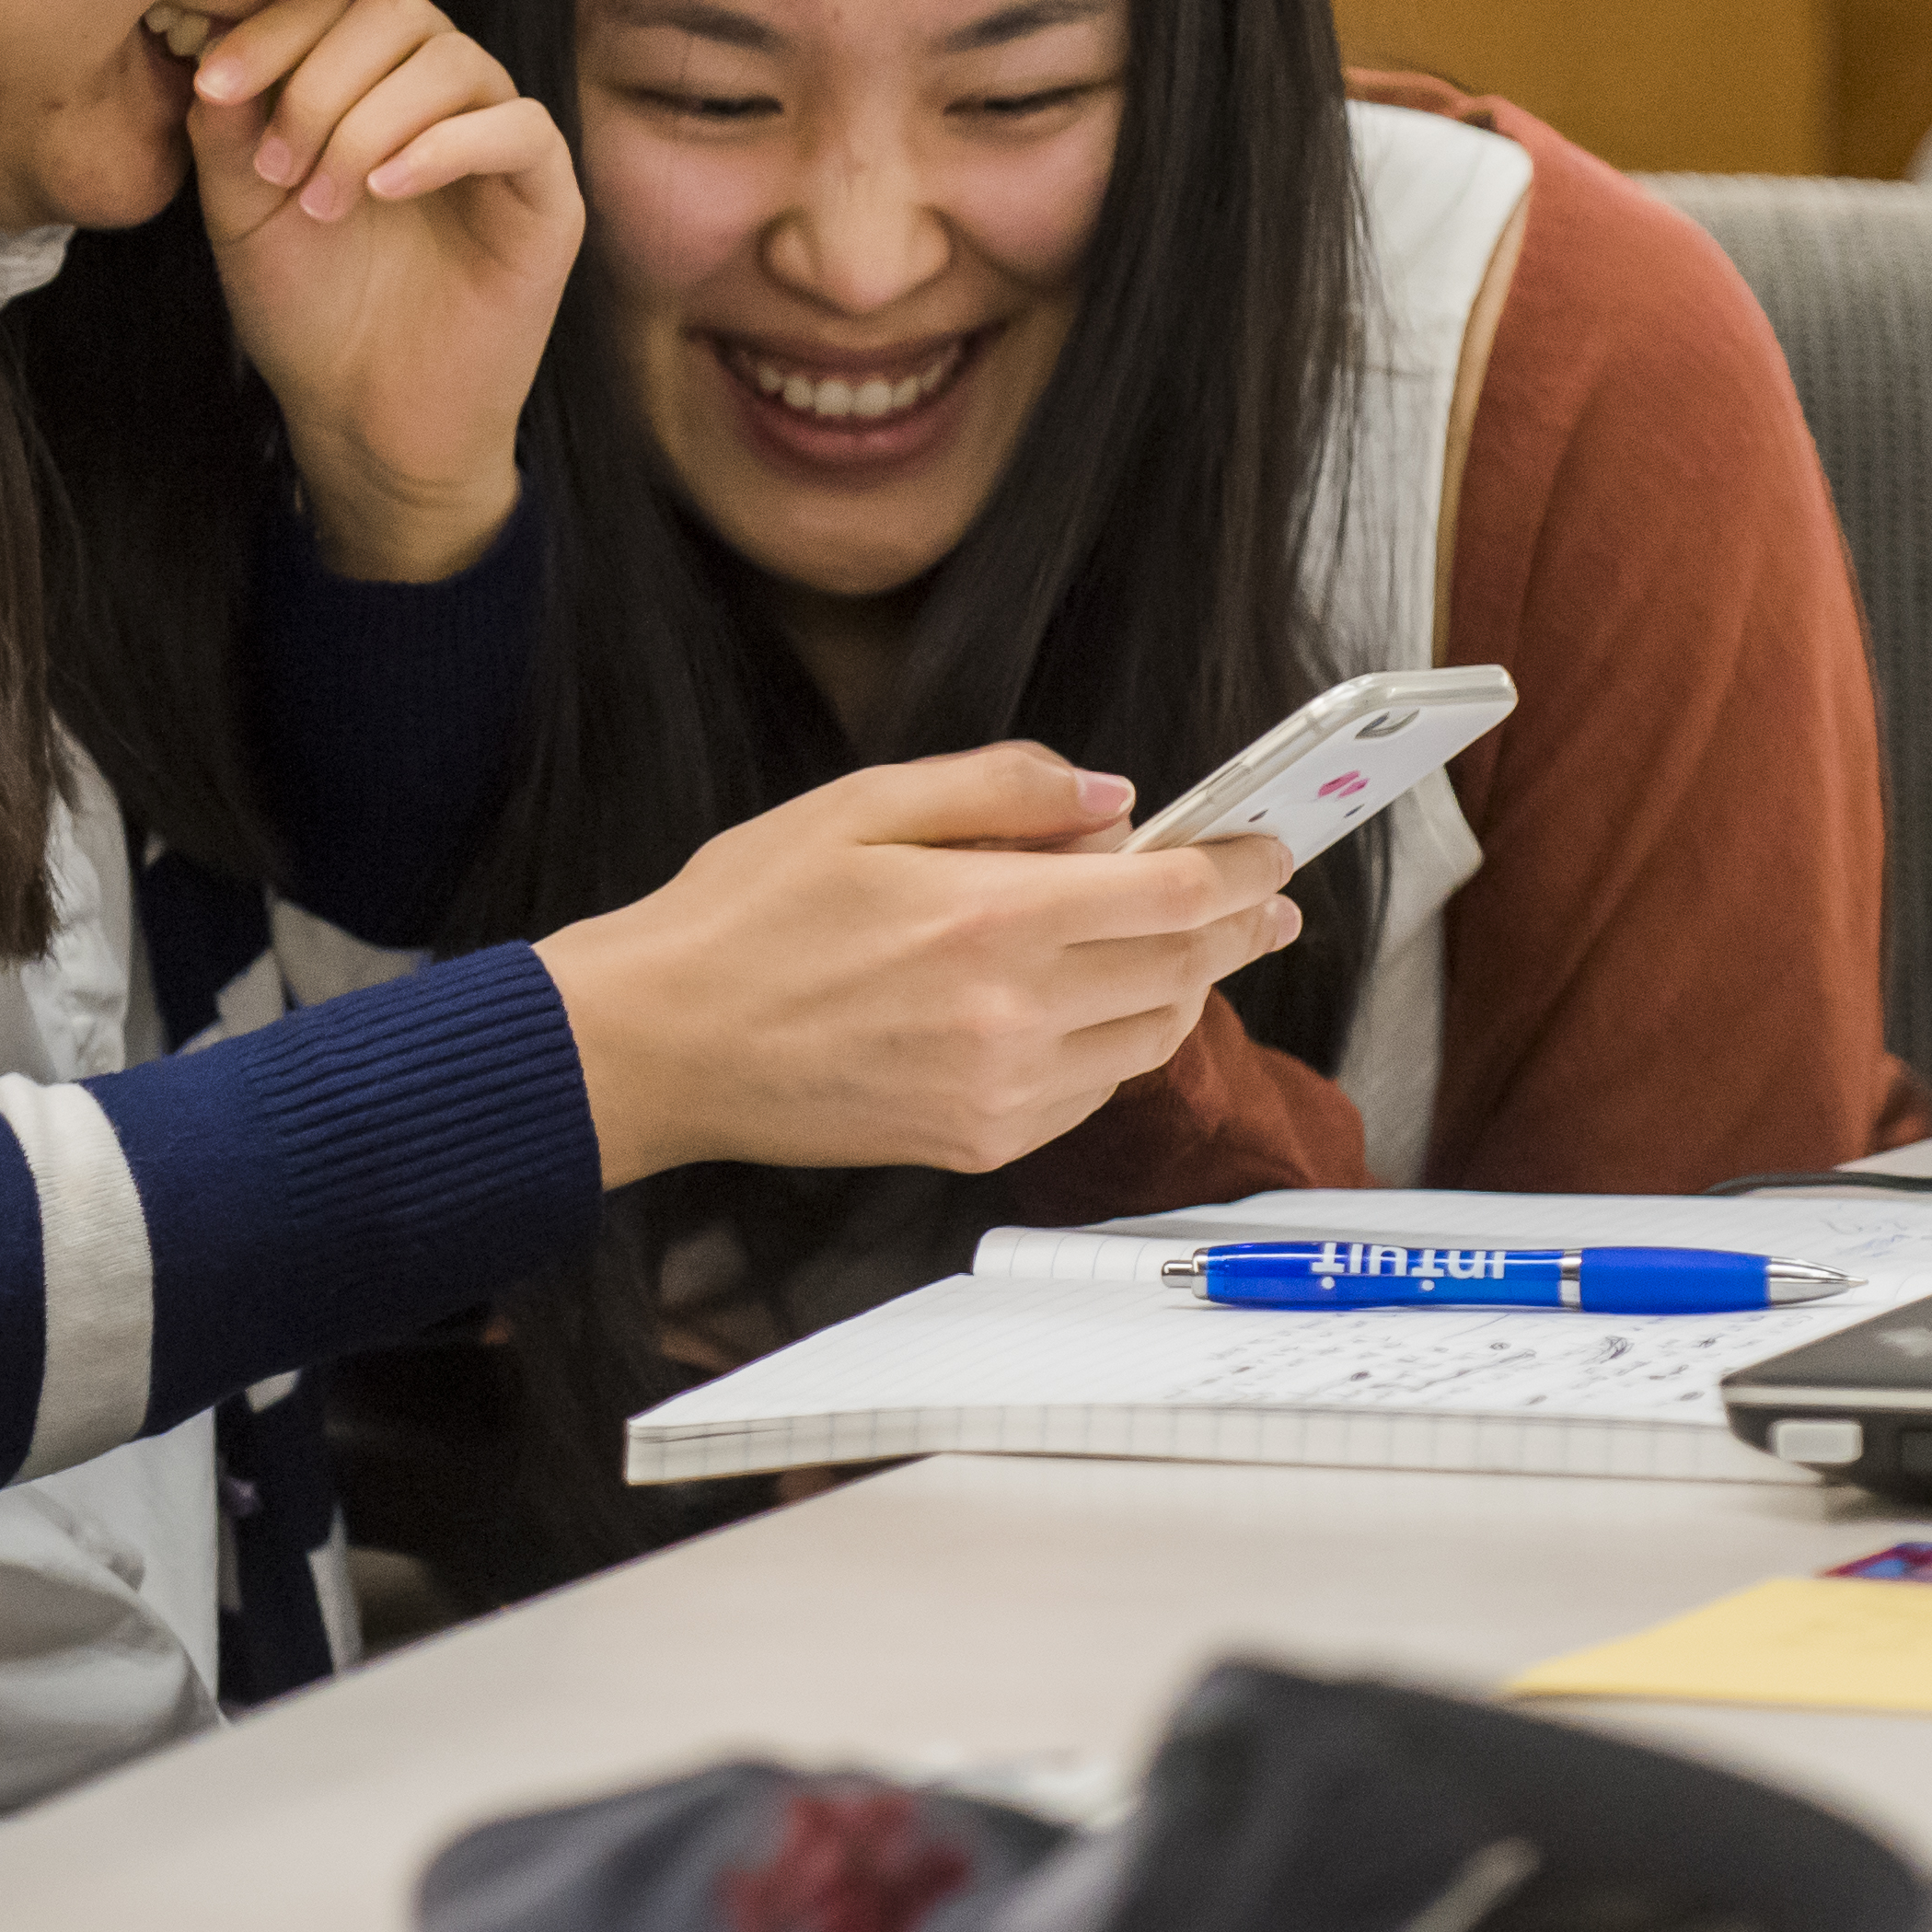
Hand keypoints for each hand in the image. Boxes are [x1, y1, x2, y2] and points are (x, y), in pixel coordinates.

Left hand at [185, 0, 580, 581]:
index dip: (275, 27)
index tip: (215, 85)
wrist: (362, 415)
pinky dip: (447, 145)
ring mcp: (497, 136)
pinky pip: (520, 127)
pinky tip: (387, 190)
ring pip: (455, 60)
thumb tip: (217, 45)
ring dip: (371, 121)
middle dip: (322, 77)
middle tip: (278, 164)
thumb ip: (229, 123)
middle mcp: (436, 92)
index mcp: (365, 79)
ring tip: (324, 202)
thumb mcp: (240, 207)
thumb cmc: (306, 308)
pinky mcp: (545, 194)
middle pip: (398, 8)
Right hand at [542, 742, 1298, 1184]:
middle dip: (1238, 923)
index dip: (1240, 865)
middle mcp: (1011, 1014)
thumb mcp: (862, 804)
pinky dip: (1123, 1043)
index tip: (1271, 846)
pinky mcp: (980, 1141)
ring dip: (1189, 985)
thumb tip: (1111, 799)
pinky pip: (1096, 1090)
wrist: (660, 1044)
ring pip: (1154, 1037)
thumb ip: (1001, 789)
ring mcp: (1001, 1091)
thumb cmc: (743, 916)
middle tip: (1268, 897)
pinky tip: (1107, 1007)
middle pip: (1182, 966)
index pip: (1171, 891)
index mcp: (988, 916)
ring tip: (1197, 946)